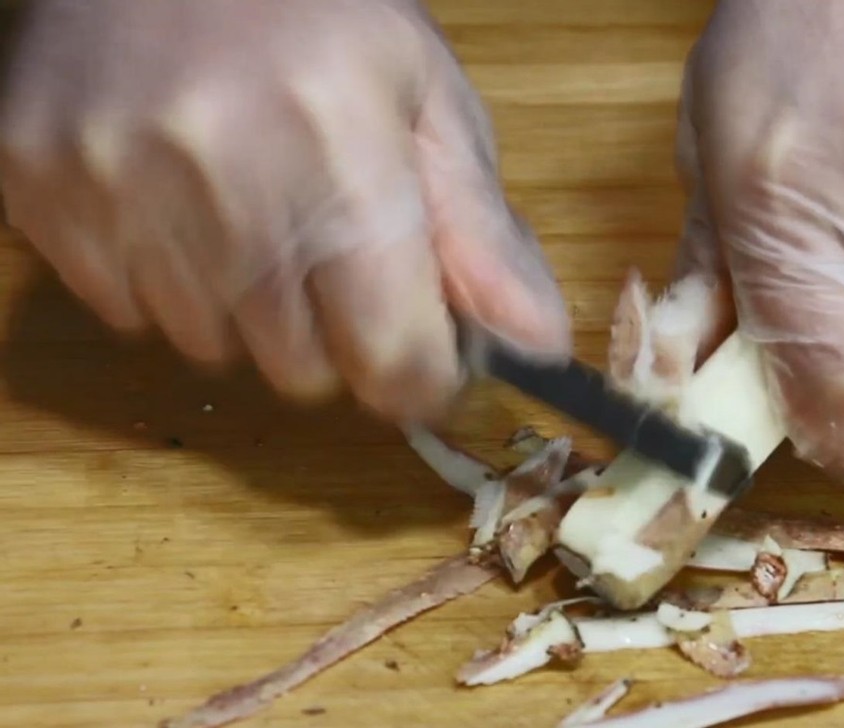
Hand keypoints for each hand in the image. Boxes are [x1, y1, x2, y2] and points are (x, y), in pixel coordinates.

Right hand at [0, 0, 569, 424]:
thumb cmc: (318, 12)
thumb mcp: (427, 101)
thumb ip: (482, 233)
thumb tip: (536, 345)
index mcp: (342, 157)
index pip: (392, 359)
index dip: (422, 377)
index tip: (427, 361)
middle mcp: (223, 188)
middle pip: (306, 372)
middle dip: (339, 335)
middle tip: (335, 248)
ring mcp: (115, 194)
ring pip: (217, 349)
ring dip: (252, 308)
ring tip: (254, 204)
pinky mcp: (39, 194)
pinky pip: (129, 313)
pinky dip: (170, 279)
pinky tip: (182, 198)